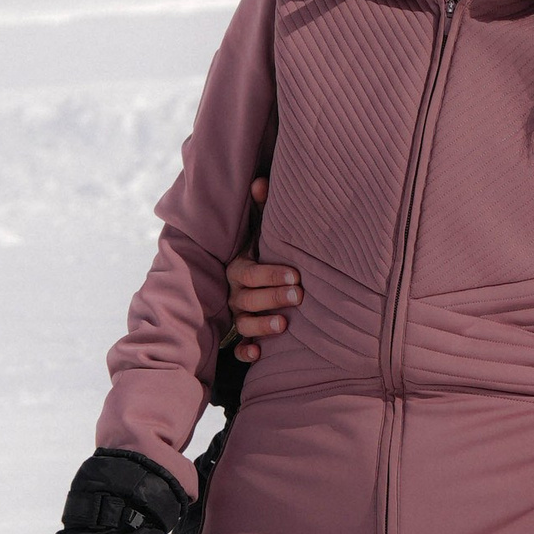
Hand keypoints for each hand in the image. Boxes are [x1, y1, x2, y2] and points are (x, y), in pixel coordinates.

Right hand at [225, 182, 300, 362]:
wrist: (248, 274)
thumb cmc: (262, 249)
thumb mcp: (261, 230)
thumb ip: (263, 208)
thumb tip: (260, 180)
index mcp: (238, 266)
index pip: (249, 272)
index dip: (270, 274)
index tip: (296, 273)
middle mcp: (234, 292)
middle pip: (247, 298)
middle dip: (272, 297)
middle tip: (299, 295)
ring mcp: (235, 314)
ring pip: (242, 323)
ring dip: (261, 325)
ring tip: (284, 325)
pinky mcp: (240, 334)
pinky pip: (237, 347)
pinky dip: (246, 351)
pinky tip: (259, 354)